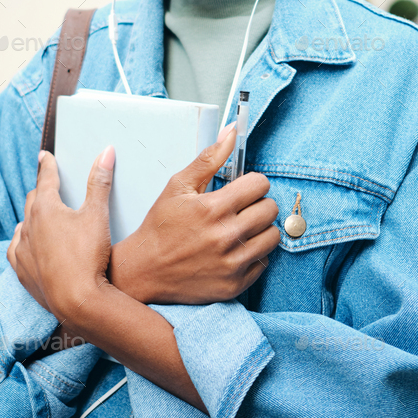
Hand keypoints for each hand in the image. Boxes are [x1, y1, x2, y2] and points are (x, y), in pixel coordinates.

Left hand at [7, 145, 115, 326]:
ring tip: (41, 215)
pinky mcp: (21, 270)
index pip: (46, 178)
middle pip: (32, 199)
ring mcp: (22, 249)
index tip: (45, 156)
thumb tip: (106, 152)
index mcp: (46, 207)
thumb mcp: (98, 214)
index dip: (48, 165)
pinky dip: (22, 241)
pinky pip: (16, 248)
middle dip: (41, 189)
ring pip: (22, 224)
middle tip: (48, 184)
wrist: (77, 301)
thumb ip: (100, 181)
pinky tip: (27, 242)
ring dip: (32, 216)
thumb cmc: (88, 256)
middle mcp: (29, 225)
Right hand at [108, 124, 280, 304]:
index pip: (261, 184)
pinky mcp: (234, 285)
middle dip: (257, 203)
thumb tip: (231, 132)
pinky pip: (264, 262)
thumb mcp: (178, 186)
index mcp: (213, 208)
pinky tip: (234, 249)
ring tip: (240, 228)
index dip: (252, 182)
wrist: (145, 271)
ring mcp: (232, 263)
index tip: (242, 188)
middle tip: (240, 208)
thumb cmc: (160, 227)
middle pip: (270, 209)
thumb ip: (209, 157)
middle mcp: (226, 236)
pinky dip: (253, 254)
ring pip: (272, 236)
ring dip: (260, 229)